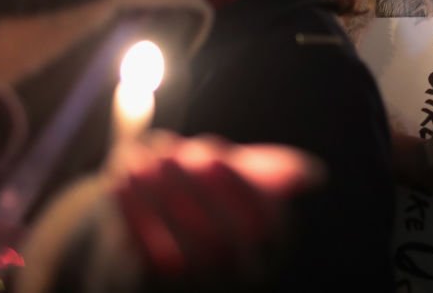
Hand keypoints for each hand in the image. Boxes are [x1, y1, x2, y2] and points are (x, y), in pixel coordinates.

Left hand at [109, 132, 322, 279]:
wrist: (160, 248)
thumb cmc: (212, 206)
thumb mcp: (244, 189)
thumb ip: (273, 177)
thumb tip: (314, 176)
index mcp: (266, 256)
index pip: (264, 227)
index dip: (238, 189)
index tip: (214, 156)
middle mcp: (236, 282)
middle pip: (218, 241)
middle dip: (193, 192)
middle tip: (171, 154)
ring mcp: (195, 292)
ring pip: (177, 251)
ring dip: (156, 200)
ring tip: (137, 160)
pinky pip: (142, 259)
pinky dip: (130, 217)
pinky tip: (118, 182)